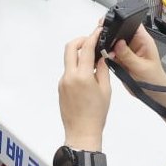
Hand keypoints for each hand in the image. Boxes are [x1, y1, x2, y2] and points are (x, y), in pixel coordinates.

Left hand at [58, 26, 110, 149]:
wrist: (82, 132)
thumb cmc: (96, 115)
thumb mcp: (105, 90)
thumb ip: (103, 69)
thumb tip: (102, 56)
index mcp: (82, 76)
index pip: (86, 49)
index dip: (93, 37)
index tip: (98, 32)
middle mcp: (69, 76)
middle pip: (70, 48)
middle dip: (81, 40)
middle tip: (91, 41)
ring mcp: (63, 82)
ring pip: (68, 60)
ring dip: (79, 55)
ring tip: (93, 62)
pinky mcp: (60, 87)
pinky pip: (68, 71)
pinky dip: (77, 68)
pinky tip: (87, 76)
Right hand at [112, 23, 165, 88]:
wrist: (153, 94)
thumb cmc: (155, 80)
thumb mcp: (141, 67)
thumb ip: (129, 55)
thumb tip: (118, 43)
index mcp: (143, 40)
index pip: (132, 23)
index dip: (122, 21)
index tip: (111, 25)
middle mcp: (134, 43)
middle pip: (119, 31)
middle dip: (111, 35)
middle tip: (106, 43)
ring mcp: (127, 51)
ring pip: (113, 42)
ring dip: (108, 46)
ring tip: (109, 54)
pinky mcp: (121, 58)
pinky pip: (111, 52)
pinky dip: (107, 55)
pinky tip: (108, 59)